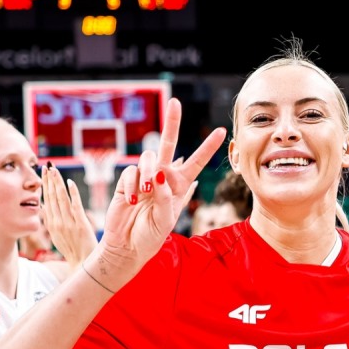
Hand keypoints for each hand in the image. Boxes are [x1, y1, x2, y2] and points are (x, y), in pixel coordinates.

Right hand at [41, 162, 96, 267]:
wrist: (82, 264)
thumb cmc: (72, 250)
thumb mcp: (57, 235)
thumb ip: (52, 220)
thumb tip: (45, 207)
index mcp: (51, 224)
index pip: (46, 200)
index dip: (44, 186)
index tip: (43, 173)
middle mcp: (57, 222)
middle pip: (51, 197)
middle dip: (49, 180)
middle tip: (47, 166)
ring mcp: (68, 223)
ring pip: (61, 199)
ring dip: (57, 183)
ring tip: (54, 170)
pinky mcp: (81, 225)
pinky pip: (76, 206)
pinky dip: (73, 193)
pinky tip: (70, 183)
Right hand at [95, 98, 226, 281]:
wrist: (127, 246)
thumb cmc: (150, 237)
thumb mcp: (165, 220)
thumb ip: (165, 197)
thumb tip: (160, 173)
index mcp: (179, 186)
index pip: (196, 163)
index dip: (208, 147)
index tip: (222, 131)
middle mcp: (163, 177)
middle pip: (169, 144)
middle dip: (172, 122)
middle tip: (175, 102)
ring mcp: (144, 177)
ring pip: (149, 158)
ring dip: (148, 172)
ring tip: (145, 191)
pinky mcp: (127, 180)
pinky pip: (130, 172)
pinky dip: (131, 185)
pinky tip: (131, 200)